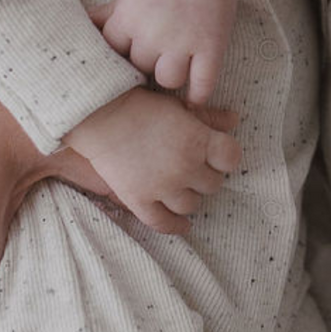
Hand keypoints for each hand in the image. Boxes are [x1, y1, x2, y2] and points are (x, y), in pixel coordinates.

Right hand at [65, 87, 242, 230]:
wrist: (96, 115)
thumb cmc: (139, 105)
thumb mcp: (178, 105)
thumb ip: (209, 116)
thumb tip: (234, 121)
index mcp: (197, 140)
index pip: (231, 158)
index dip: (226, 156)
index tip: (218, 154)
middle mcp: (185, 167)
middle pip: (213, 184)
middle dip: (206, 176)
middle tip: (195, 168)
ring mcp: (162, 187)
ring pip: (191, 205)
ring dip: (190, 197)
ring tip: (183, 187)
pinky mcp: (140, 200)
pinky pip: (164, 223)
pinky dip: (176, 226)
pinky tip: (183, 225)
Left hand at [100, 0, 244, 104]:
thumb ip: (106, 16)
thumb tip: (78, 27)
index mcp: (128, 18)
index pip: (113, 56)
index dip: (123, 56)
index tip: (133, 52)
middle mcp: (152, 32)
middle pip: (141, 69)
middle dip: (149, 63)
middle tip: (160, 52)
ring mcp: (183, 41)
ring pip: (168, 80)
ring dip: (172, 76)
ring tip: (178, 66)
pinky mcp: (211, 46)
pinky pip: (202, 86)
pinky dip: (198, 96)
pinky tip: (194, 95)